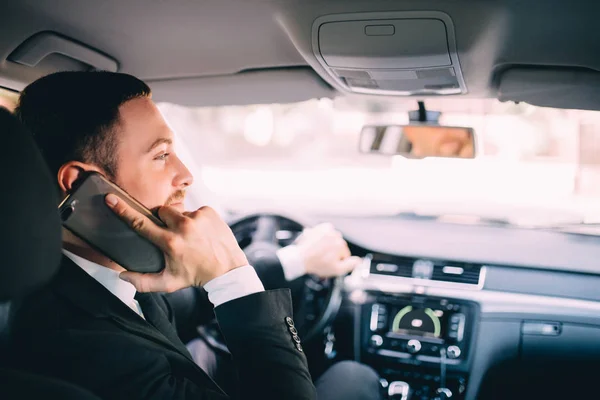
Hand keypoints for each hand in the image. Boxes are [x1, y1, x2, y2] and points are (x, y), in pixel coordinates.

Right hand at [105, 194, 247, 291]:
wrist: (227, 270)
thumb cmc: (196, 276)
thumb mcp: (168, 283)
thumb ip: (142, 283)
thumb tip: (122, 276)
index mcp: (170, 243)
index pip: (140, 223)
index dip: (123, 210)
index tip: (111, 198)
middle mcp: (183, 227)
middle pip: (160, 212)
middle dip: (161, 220)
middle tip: (170, 235)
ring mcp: (197, 217)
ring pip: (178, 211)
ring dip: (180, 221)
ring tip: (189, 237)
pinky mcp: (209, 212)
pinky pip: (195, 211)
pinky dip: (195, 220)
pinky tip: (201, 233)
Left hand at [295, 223, 360, 277]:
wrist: (300, 258)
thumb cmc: (316, 264)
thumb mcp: (336, 270)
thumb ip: (350, 265)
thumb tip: (359, 261)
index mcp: (341, 245)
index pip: (345, 254)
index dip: (338, 260)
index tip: (330, 262)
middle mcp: (336, 235)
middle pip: (339, 245)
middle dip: (333, 251)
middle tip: (324, 258)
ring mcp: (328, 230)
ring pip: (333, 238)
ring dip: (329, 243)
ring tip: (320, 251)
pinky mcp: (321, 227)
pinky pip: (327, 231)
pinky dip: (324, 236)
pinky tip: (319, 243)